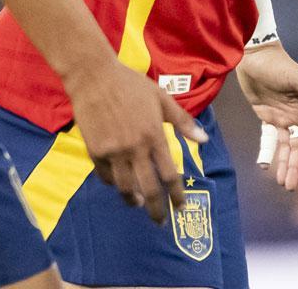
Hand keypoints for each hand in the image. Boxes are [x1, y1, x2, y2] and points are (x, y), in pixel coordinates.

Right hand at [64, 58, 207, 223]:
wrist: (93, 76)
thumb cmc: (130, 84)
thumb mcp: (161, 98)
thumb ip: (182, 121)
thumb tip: (204, 139)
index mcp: (154, 135)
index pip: (169, 174)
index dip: (176, 194)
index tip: (180, 206)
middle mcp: (135, 148)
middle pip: (149, 188)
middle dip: (157, 209)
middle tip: (160, 221)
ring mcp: (113, 151)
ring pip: (125, 187)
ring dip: (133, 199)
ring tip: (138, 203)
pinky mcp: (95, 150)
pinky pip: (105, 176)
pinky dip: (113, 183)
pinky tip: (119, 183)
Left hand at [236, 43, 297, 190]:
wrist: (254, 53)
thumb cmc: (278, 64)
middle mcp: (297, 117)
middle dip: (296, 167)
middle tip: (289, 187)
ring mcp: (282, 118)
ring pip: (285, 147)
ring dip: (284, 164)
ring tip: (282, 182)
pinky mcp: (266, 115)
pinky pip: (269, 138)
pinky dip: (268, 151)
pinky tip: (265, 165)